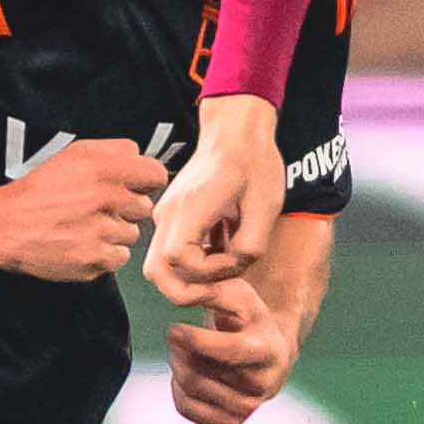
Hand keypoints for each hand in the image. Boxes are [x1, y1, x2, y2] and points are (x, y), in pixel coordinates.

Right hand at [0, 137, 167, 282]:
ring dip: (114, 232)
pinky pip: (119, 258)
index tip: (133, 187)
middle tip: (98, 208)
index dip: (145, 182)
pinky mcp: (94, 260)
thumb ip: (115, 149)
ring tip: (86, 226)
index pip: (156, 175)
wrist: (6, 225)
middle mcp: (105, 199)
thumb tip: (140, 156)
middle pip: (144, 207)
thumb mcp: (74, 154)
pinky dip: (105, 254)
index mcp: (104, 169)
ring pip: (132, 234)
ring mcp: (101, 232)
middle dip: (126, 208)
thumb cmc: (39, 190)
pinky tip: (84, 243)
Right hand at [145, 93, 283, 302]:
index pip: (179, 260)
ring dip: (191, 279)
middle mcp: (169, 214)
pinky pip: (172, 254)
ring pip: (160, 267)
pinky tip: (221, 249)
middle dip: (187, 291)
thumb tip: (235, 269)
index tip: (236, 261)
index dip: (210, 273)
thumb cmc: (254, 163)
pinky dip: (193, 264)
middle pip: (156, 272)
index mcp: (190, 208)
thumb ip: (251, 247)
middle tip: (219, 289)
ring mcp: (166, 216)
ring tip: (224, 267)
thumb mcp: (266, 207)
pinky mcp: (171, 218)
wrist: (236, 133)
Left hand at [165, 274, 299, 423]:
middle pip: (200, 374)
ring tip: (181, 352)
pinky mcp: (232, 422)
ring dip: (177, 368)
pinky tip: (186, 373)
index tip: (174, 328)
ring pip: (191, 391)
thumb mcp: (238, 294)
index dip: (193, 340)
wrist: (269, 351)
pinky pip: (188, 409)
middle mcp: (262, 384)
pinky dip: (178, 390)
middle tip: (176, 337)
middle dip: (178, 352)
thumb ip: (213, 291)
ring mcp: (248, 407)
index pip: (227, 351)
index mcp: (267, 350)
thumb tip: (186, 295)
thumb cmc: (248, 318)